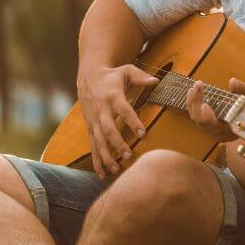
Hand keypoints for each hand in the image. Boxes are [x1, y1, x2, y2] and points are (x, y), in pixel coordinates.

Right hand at [77, 64, 157, 178]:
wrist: (88, 77)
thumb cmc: (112, 75)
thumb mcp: (127, 70)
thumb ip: (141, 76)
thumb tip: (156, 80)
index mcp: (112, 96)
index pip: (123, 110)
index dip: (132, 121)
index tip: (142, 133)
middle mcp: (101, 110)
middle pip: (108, 129)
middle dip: (118, 144)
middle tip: (129, 155)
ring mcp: (94, 121)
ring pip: (99, 141)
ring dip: (107, 156)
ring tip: (117, 169)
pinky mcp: (90, 128)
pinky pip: (92, 146)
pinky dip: (96, 161)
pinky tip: (102, 174)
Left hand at [185, 77, 244, 142]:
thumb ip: (244, 90)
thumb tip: (232, 82)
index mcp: (234, 129)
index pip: (217, 127)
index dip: (208, 118)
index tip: (205, 104)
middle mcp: (222, 133)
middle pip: (202, 123)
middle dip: (197, 104)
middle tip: (198, 85)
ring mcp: (214, 129)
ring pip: (197, 119)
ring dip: (193, 102)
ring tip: (195, 86)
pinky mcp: (210, 123)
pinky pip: (197, 116)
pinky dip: (193, 104)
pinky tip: (193, 91)